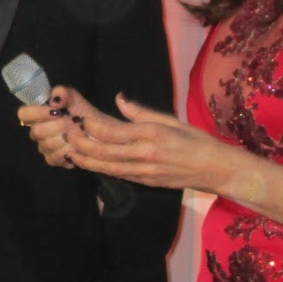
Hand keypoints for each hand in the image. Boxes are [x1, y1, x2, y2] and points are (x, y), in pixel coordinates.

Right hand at [16, 86, 110, 168]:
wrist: (98, 132)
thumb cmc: (84, 114)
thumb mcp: (76, 99)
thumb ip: (64, 93)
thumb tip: (54, 101)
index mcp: (39, 114)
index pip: (24, 114)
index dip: (37, 113)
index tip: (56, 112)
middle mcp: (38, 131)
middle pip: (36, 131)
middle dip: (58, 127)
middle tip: (74, 123)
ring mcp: (44, 146)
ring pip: (46, 145)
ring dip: (65, 139)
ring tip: (78, 134)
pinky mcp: (52, 159)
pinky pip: (54, 157)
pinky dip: (67, 152)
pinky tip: (76, 147)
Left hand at [59, 94, 217, 191]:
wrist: (216, 170)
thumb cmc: (197, 140)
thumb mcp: (171, 120)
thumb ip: (141, 112)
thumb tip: (119, 99)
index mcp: (151, 134)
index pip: (111, 131)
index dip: (90, 127)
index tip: (77, 119)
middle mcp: (145, 154)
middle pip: (103, 151)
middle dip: (81, 144)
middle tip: (66, 135)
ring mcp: (145, 171)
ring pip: (107, 167)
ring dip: (86, 160)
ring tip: (69, 151)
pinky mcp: (146, 182)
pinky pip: (119, 175)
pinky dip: (101, 169)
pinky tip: (90, 163)